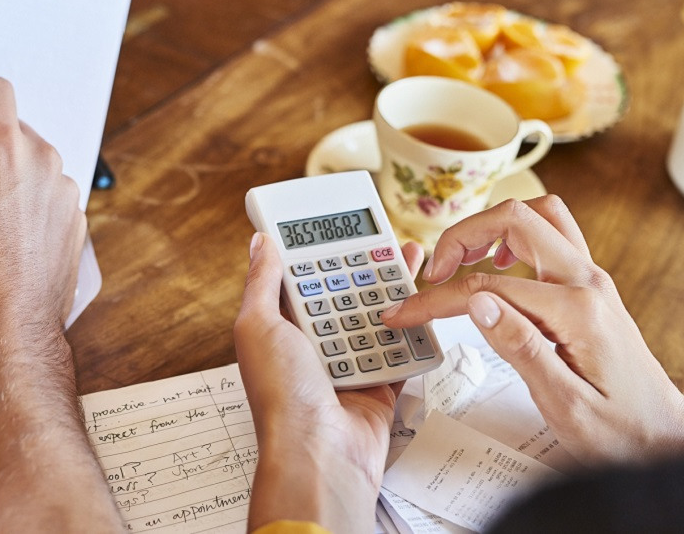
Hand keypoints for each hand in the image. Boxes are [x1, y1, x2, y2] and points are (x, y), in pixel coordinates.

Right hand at [0, 76, 86, 345]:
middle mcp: (44, 163)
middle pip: (9, 128)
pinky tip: (0, 238)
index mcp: (6, 150)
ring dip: (0, 175)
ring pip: (27, 162)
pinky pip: (44, 192)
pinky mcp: (74, 219)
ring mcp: (65, 192)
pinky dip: (21, 201)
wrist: (9, 327)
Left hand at [235, 232, 423, 531]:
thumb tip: (260, 243)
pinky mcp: (377, 387)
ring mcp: (345, 367)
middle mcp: (310, 348)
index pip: (299, 282)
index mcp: (278, 331)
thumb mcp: (258, 326)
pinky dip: (412, 333)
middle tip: (387, 242)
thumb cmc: (282, 396)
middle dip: (364, 269)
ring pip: (374, 320)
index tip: (337, 229)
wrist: (321, 454)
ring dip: (393, 293)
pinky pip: (399, 353)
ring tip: (412, 261)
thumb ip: (262, 282)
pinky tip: (424, 305)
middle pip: (342, 297)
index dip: (317, 256)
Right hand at [383, 195, 683, 465]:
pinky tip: (492, 266)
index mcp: (577, 311)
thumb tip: (476, 302)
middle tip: (431, 273)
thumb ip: (520, 347)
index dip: (436, 299)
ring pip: (537, 214)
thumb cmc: (618, 429)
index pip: (487, 287)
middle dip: (461, 237)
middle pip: (515, 219)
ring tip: (458, 260)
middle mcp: (587, 282)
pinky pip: (550, 234)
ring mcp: (591, 278)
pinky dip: (513, 235)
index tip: (404, 312)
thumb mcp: (564, 404)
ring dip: (490, 226)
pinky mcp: (589, 285)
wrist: (664, 435)